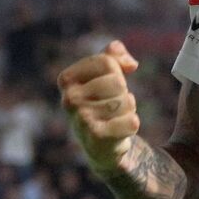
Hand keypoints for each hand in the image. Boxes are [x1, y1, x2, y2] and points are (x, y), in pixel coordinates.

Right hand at [57, 41, 140, 172]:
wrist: (100, 142)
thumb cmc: (103, 100)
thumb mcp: (105, 72)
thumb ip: (114, 55)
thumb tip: (130, 63)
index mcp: (67, 79)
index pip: (106, 61)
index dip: (118, 71)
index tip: (110, 81)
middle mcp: (68, 99)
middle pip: (117, 81)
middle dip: (123, 92)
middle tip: (112, 104)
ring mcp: (81, 120)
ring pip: (126, 101)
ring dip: (127, 109)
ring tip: (114, 118)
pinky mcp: (97, 139)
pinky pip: (132, 122)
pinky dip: (131, 125)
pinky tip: (118, 132)